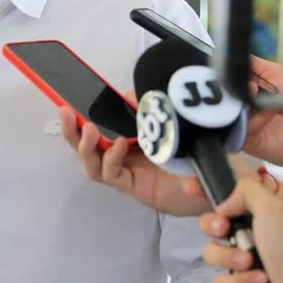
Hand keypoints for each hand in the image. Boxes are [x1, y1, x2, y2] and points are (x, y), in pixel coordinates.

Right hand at [58, 106, 209, 215]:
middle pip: (87, 147)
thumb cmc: (194, 153)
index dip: (78, 117)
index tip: (65, 102)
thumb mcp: (171, 124)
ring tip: (88, 129)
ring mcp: (128, 173)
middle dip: (71, 130)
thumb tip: (130, 94)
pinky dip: (111, 159)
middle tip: (65, 112)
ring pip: (93, 164)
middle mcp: (123, 157)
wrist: (217, 182)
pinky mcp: (136, 187)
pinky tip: (117, 145)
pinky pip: (113, 175)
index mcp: (129, 139)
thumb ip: (150, 110)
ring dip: (87, 146)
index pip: (98, 127)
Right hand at [199, 178, 282, 282]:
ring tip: (252, 264)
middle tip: (225, 231)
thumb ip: (244, 190)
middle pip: (208, 227)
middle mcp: (246, 236)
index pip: (222, 199)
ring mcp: (242, 265)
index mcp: (254, 215)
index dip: (202, 192)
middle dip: (214, 228)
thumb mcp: (271, 206)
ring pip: (211, 257)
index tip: (188, 186)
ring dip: (230, 259)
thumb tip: (222, 208)